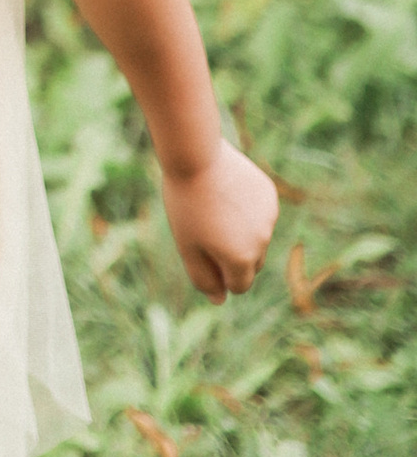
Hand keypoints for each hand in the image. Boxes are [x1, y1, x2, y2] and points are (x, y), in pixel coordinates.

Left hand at [161, 139, 277, 301]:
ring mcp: (269, 218)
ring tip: (214, 207)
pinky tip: (226, 192)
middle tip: (206, 231)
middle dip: (232, 257)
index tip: (203, 255)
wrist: (196, 156)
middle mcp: (262, 242)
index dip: (219, 275)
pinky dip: (247, 211)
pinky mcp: (270, 196)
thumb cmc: (186, 204)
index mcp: (240, 259)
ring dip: (240, 233)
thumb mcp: (187, 246)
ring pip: (256, 238)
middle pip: (251, 264)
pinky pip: (260, 214)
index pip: (239, 286)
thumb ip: (203, 278)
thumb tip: (219, 300)